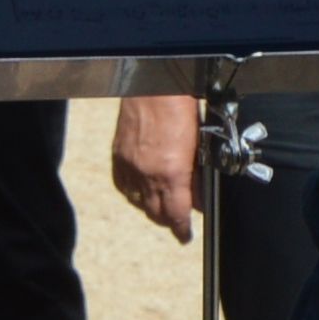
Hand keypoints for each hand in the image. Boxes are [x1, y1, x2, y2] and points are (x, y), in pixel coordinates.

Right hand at [109, 91, 203, 238]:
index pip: (177, 215)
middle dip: (169, 221)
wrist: (153, 83)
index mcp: (171, 173)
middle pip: (156, 214)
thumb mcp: (200, 144)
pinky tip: (142, 191)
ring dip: (152, 209)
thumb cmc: (181, 106)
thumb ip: (198, 175)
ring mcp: (130, 166)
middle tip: (178, 223)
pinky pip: (124, 186)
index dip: (182, 230)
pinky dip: (134, 193)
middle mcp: (147, 174)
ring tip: (162, 208)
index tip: (186, 236)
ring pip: (139, 202)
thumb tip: (200, 197)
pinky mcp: (119, 156)